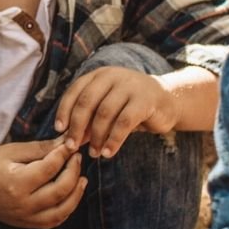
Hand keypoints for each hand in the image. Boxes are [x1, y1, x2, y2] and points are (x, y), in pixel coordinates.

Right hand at [0, 136, 85, 227]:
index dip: (63, 154)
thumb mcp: (11, 151)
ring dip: (77, 194)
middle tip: (77, 158)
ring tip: (82, 179)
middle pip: (60, 190)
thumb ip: (40, 149)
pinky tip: (71, 195)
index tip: (70, 145)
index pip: (49, 168)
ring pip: (62, 210)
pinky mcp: (27, 224)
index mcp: (15, 183)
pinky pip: (54, 221)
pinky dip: (67, 209)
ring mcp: (25, 217)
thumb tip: (66, 142)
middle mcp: (22, 204)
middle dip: (74, 172)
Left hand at [55, 66, 176, 157]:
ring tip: (94, 153)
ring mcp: (130, 86)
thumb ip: (89, 120)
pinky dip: (114, 140)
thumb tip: (69, 139)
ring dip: (96, 137)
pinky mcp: (145, 100)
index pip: (75, 91)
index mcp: (99, 75)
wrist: (168, 102)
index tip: (59, 130)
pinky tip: (108, 152)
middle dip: (77, 126)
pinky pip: (124, 122)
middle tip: (72, 146)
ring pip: (105, 113)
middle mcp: (113, 76)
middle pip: (87, 101)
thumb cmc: (130, 107)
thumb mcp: (108, 109)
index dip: (64, 111)